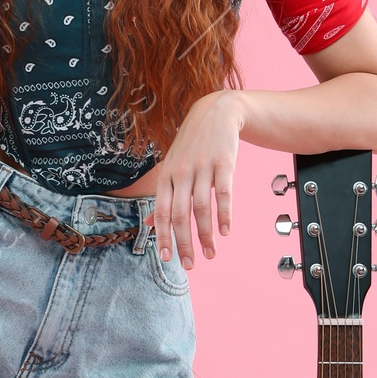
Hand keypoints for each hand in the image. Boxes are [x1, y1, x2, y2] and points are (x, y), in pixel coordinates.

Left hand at [151, 93, 244, 265]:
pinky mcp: (224, 163)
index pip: (162, 212)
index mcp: (167, 177)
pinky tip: (225, 231)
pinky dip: (224, 214)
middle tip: (190, 265)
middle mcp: (181, 173)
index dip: (163, 237)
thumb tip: (151, 223)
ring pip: (202, 208)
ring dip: (206, 235)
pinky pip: (223, 193)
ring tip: (210, 254)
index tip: (166, 259)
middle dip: (184, 243)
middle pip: (180, 215)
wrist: (216, 113)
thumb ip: (163, 196)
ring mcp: (202, 168)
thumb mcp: (172, 167)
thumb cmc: (192, 146)